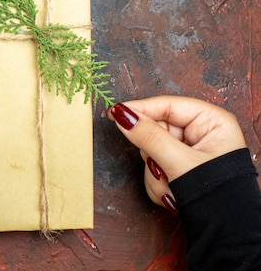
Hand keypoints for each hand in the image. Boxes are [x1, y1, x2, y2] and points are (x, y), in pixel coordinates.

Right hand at [104, 96, 246, 212]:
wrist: (227, 234)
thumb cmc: (218, 196)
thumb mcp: (180, 163)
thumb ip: (149, 137)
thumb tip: (122, 115)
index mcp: (212, 122)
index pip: (167, 106)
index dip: (139, 109)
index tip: (113, 112)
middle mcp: (201, 133)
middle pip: (156, 130)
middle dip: (153, 156)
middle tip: (161, 170)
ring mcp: (190, 152)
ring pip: (152, 152)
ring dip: (156, 174)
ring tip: (172, 188)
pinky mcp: (180, 169)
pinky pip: (155, 167)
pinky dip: (159, 184)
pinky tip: (173, 195)